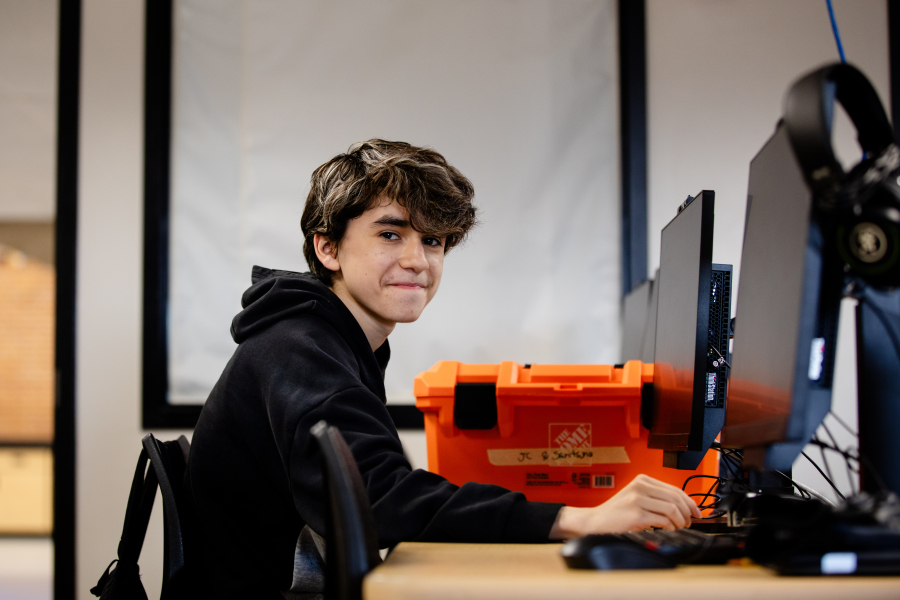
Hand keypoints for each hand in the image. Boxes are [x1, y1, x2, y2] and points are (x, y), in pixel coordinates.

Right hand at [548, 474, 701, 539]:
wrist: (594, 521)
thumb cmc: (616, 513)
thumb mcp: (636, 498)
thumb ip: (656, 498)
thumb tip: (684, 507)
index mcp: (642, 480)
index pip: (674, 489)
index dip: (689, 502)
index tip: (696, 512)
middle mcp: (640, 486)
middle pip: (675, 498)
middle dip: (687, 513)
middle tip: (689, 522)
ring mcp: (637, 500)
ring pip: (672, 509)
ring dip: (680, 521)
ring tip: (678, 527)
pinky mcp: (636, 515)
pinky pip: (663, 520)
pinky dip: (671, 526)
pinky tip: (669, 529)